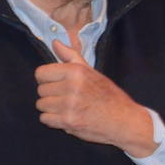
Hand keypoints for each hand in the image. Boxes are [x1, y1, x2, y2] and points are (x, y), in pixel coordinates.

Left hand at [36, 41, 154, 154]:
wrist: (124, 120)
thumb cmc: (109, 96)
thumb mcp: (92, 71)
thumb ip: (70, 56)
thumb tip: (54, 42)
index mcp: (75, 71)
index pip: (40, 73)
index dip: (47, 79)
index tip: (57, 84)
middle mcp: (71, 86)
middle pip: (41, 90)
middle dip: (51, 95)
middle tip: (67, 98)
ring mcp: (69, 105)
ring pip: (41, 105)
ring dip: (52, 109)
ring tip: (68, 108)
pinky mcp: (68, 121)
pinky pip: (45, 119)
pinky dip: (54, 121)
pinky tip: (68, 117)